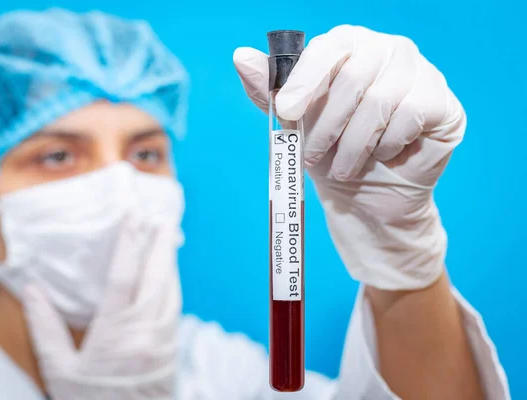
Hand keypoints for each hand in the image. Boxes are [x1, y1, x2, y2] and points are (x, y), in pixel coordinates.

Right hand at [23, 218, 182, 399]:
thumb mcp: (59, 371)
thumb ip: (45, 327)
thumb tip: (31, 288)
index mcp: (114, 333)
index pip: (123, 276)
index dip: (128, 242)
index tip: (133, 216)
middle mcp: (144, 331)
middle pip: (156, 277)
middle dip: (160, 244)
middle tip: (165, 217)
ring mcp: (163, 339)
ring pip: (170, 291)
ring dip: (170, 263)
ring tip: (169, 238)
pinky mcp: (172, 348)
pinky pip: (175, 307)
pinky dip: (173, 286)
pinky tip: (170, 276)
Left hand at [234, 25, 465, 289]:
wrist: (366, 195)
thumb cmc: (330, 151)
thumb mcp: (295, 124)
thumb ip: (270, 91)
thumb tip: (239, 56)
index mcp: (350, 46)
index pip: (328, 47)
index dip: (304, 80)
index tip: (285, 113)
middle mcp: (387, 50)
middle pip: (353, 76)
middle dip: (326, 125)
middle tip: (311, 157)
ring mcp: (420, 73)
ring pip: (381, 100)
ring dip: (353, 145)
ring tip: (343, 169)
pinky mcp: (443, 103)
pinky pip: (411, 116)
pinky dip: (387, 145)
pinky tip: (381, 156)